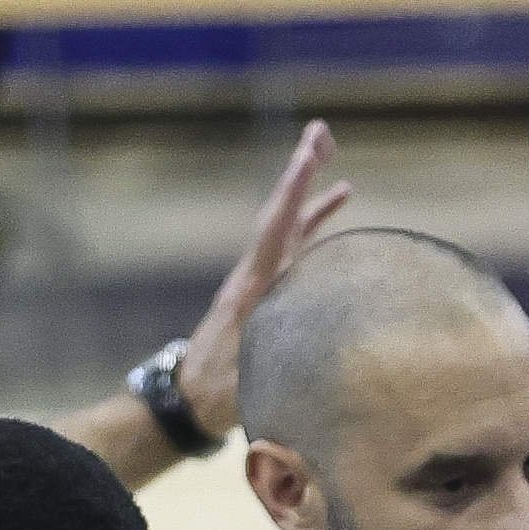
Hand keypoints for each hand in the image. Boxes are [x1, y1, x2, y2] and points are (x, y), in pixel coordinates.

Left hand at [171, 122, 356, 443]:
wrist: (188, 398)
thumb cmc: (219, 393)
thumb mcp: (249, 379)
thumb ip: (277, 357)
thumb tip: (318, 342)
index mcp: (252, 290)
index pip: (276, 233)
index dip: (293, 196)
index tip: (306, 160)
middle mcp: (255, 273)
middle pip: (280, 212)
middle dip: (299, 171)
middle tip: (319, 131)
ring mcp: (260, 276)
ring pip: (287, 220)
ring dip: (307, 184)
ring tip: (327, 147)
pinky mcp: (267, 285)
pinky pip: (295, 241)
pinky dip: (315, 216)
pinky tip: (340, 197)